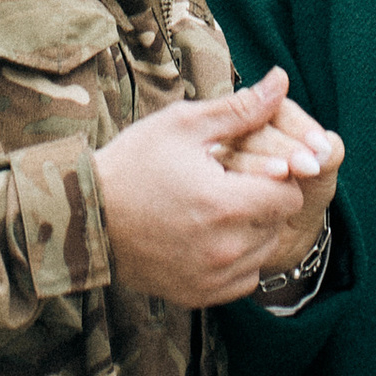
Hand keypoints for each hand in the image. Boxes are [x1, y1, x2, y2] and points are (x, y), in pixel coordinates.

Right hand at [97, 72, 314, 307]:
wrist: (85, 216)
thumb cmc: (133, 163)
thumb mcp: (184, 125)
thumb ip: (241, 108)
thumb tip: (282, 79)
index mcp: (224, 204)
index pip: (290, 195)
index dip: (276, 174)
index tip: (250, 165)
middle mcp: (223, 248)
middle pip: (278, 223)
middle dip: (264, 200)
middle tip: (230, 184)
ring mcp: (210, 278)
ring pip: (264, 252)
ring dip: (253, 230)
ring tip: (218, 208)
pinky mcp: (197, 295)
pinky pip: (243, 280)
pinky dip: (237, 260)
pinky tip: (212, 236)